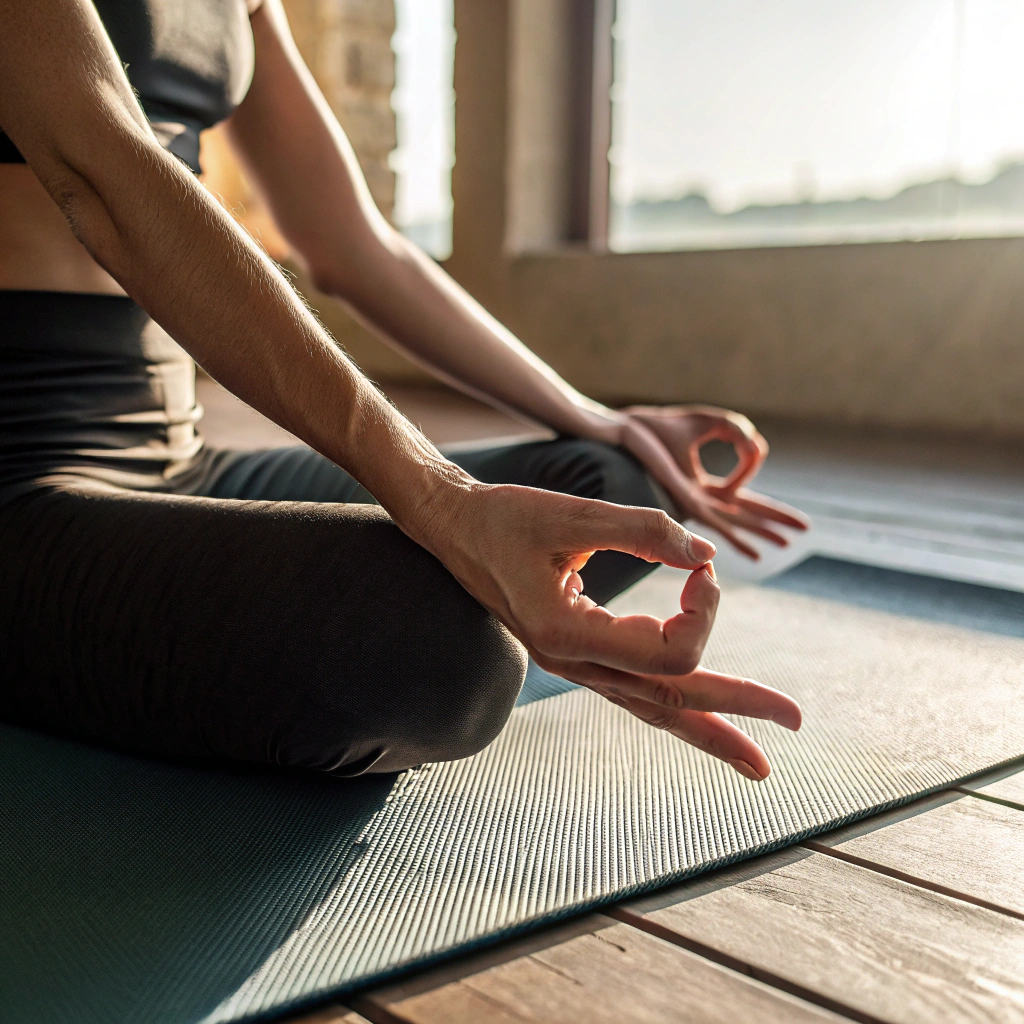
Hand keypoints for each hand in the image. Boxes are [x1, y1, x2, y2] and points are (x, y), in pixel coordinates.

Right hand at [427, 482, 800, 778]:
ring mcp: (571, 664)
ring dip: (708, 727)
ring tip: (755, 758)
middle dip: (736, 710)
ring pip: (651, 707)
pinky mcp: (574, 652)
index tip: (703, 565)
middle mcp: (571, 662)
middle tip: (795, 721)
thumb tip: (704, 556)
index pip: (666, 651)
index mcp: (566, 634)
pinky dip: (673, 704)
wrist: (452, 528)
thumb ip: (642, 531)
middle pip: (670, 698)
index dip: (703, 611)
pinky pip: (633, 691)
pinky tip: (697, 714)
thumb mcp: (570, 515)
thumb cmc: (502, 517)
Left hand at [614, 405, 809, 559]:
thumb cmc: (659, 427)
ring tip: (790, 545)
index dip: (754, 468)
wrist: (625, 431)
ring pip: (737, 522)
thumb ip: (742, 435)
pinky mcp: (686, 503)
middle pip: (745, 513)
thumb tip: (758, 455)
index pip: (742, 494)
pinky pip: (718, 524)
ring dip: (764, 533)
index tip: (748, 446)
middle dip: (774, 521)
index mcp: (702, 485)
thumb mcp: (713, 423)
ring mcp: (693, 505)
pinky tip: (756, 554)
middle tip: (804, 531)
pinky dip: (740, 538)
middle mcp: (700, 500)